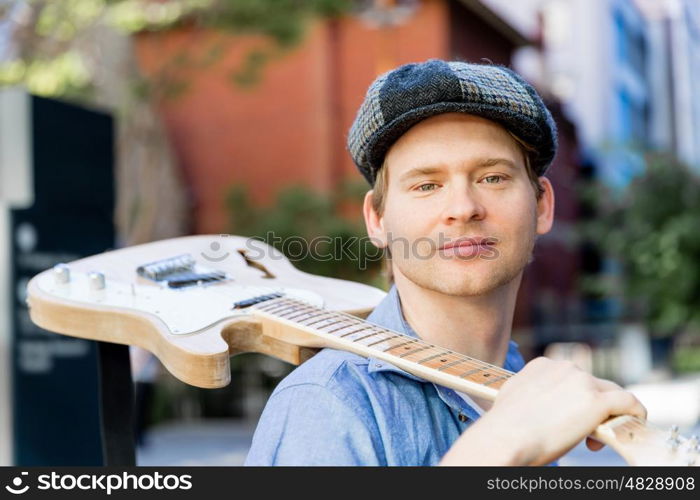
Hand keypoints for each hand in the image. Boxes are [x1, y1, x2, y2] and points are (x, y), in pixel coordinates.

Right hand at [439, 357, 646, 465]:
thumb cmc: (504, 426)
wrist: (506, 436)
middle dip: (592, 407)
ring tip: (599, 437)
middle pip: (593, 384)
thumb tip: (534, 402)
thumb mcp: (513, 397)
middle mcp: (564, 367)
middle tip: (583, 434)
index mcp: (543, 365)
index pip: (572, 378)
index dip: (575, 399)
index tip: (568, 419)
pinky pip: (628, 402)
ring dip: (610, 413)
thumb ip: (530, 392)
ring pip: (612, 392)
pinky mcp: (597, 401)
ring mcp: (582, 382)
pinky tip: (635, 422)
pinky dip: (635, 412)